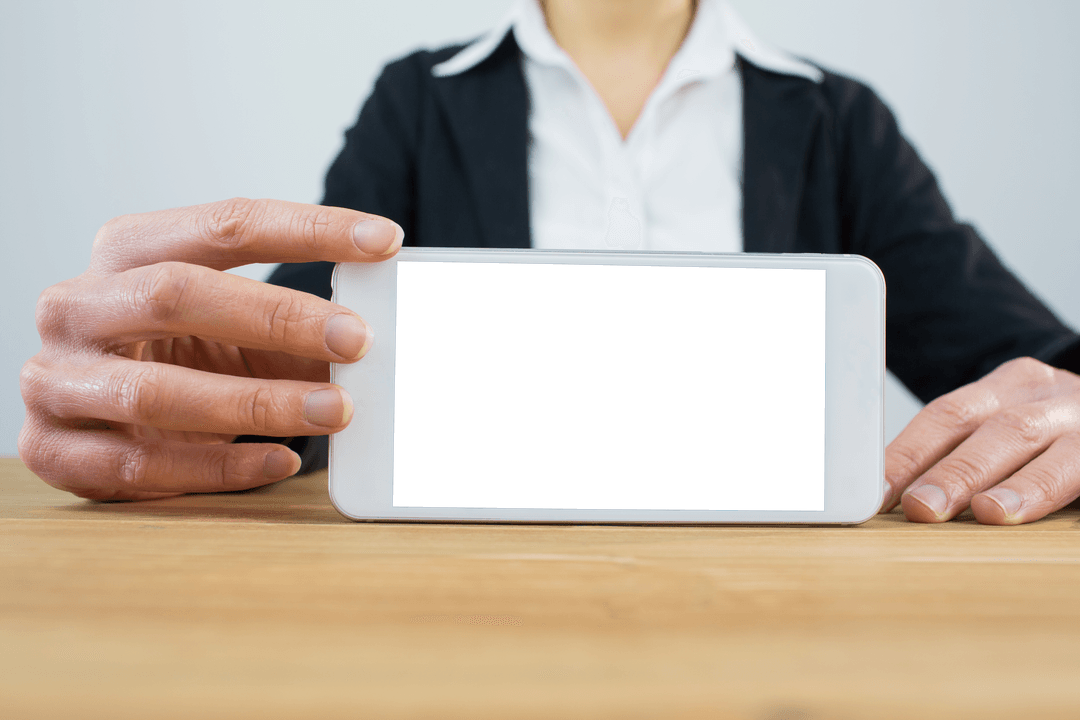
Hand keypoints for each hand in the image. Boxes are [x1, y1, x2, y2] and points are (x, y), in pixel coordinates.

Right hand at [19, 198, 401, 499]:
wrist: (92, 413)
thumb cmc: (178, 357)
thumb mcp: (235, 330)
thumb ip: (298, 328)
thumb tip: (380, 338)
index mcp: (128, 250)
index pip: (226, 223)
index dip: (309, 229)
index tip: (383, 239)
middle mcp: (78, 305)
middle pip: (179, 293)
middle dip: (278, 316)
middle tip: (358, 338)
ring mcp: (56, 379)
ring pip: (157, 390)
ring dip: (258, 403)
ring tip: (336, 410)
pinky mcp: (54, 449)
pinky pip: (141, 466)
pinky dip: (221, 468)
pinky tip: (282, 461)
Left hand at [882, 357, 1079, 523]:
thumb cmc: (1045, 433)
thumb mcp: (1002, 426)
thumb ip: (957, 452)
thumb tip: (891, 499)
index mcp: (1007, 387)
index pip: (948, 415)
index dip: (909, 454)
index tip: (875, 492)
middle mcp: (1049, 400)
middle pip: (999, 431)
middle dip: (957, 472)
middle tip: (921, 507)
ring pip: (1056, 452)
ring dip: (1019, 486)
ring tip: (987, 512)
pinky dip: (1057, 494)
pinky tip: (1036, 515)